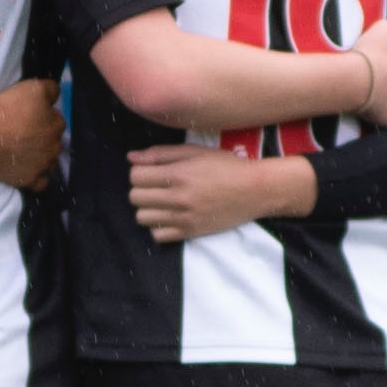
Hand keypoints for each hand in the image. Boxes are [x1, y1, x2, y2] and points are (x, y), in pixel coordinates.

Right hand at [0, 78, 63, 189]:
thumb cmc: (9, 109)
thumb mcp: (33, 87)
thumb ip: (51, 89)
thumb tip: (57, 95)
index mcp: (57, 126)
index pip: (56, 119)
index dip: (43, 116)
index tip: (30, 115)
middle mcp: (55, 148)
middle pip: (53, 141)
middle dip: (43, 137)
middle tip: (25, 132)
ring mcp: (43, 166)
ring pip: (49, 162)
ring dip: (42, 157)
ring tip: (26, 151)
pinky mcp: (29, 181)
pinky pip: (41, 183)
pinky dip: (38, 178)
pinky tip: (30, 170)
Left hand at [127, 144, 314, 242]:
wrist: (255, 190)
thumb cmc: (226, 166)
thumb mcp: (195, 151)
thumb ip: (160, 153)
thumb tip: (131, 157)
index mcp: (179, 174)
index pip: (135, 176)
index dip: (140, 171)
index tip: (151, 171)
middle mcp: (179, 197)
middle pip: (135, 197)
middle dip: (141, 189)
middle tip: (156, 185)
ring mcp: (184, 218)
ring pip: (141, 218)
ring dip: (147, 208)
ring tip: (162, 201)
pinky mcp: (190, 232)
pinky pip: (157, 236)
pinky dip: (158, 227)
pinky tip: (169, 216)